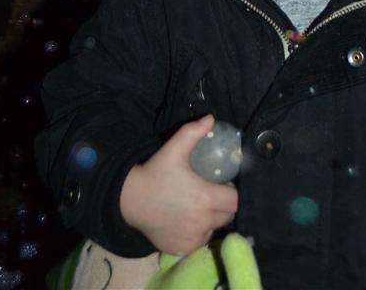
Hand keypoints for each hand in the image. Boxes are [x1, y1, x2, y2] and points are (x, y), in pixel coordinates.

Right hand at [119, 114, 238, 255]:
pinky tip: (189, 220)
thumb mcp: (174, 149)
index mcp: (205, 199)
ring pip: (215, 228)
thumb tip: (210, 118)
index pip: (235, 200)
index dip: (232, 191)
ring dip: (213, 219)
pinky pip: (201, 240)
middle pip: (228, 215)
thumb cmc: (155, 173)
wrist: (130, 200)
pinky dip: (199, 232)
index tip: (222, 184)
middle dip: (224, 204)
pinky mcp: (183, 248)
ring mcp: (193, 238)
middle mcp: (202, 222)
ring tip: (200, 206)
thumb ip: (193, 132)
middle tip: (212, 193)